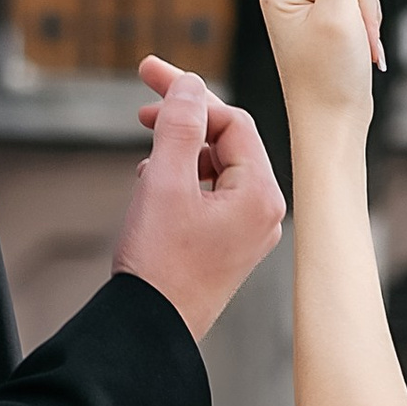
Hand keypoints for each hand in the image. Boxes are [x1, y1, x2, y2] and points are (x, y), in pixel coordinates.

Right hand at [113, 64, 285, 340]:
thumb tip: (190, 84)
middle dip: (184, 121)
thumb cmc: (159, 262)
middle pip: (228, 142)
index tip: (149, 76)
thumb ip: (179, 124)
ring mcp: (248, 233)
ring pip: (216, 169)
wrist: (149, 329)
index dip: (190, 95)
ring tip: (144, 158)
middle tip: (142, 101)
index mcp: (261, 194)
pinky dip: (182, 181)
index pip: (233, 122)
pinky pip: (211, 196)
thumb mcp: (164, 180)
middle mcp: (264, 213)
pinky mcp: (227, 248)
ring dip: (179, 152)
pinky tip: (152, 184)